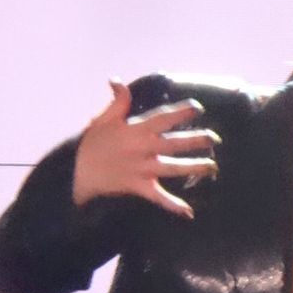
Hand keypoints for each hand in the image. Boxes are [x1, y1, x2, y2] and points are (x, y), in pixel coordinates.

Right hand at [71, 82, 220, 216]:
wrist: (78, 172)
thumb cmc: (92, 144)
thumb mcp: (103, 119)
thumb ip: (117, 102)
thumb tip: (116, 81)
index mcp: (136, 130)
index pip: (163, 118)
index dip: (181, 112)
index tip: (198, 108)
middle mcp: (143, 149)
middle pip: (174, 143)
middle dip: (196, 140)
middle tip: (215, 139)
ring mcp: (142, 169)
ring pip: (173, 168)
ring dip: (194, 168)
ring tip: (213, 167)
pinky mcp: (139, 187)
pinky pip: (159, 197)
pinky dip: (173, 205)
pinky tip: (189, 212)